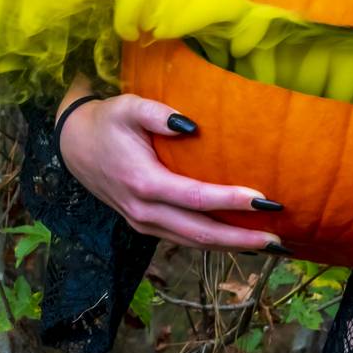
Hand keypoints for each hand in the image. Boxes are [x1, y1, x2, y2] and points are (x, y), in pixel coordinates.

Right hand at [57, 92, 287, 254]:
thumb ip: (159, 113)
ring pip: (193, 242)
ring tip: (268, 245)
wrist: (74, 147)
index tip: (263, 199)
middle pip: (199, 232)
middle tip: (278, 238)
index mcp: (143, 182)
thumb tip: (192, 125)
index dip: (229, 200)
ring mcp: (143, 223)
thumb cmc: (107, 122)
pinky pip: (184, 239)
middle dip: (240, 238)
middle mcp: (143, 211)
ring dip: (231, 246)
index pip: (195, 197)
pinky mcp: (146, 226)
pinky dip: (213, 243)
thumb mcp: (128, 106)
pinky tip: (238, 241)